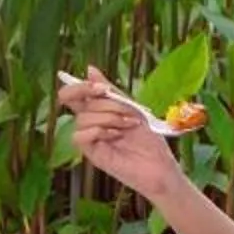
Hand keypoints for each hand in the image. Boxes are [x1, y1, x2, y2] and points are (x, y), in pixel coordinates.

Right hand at [59, 64, 188, 204]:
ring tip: (129, 125)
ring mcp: (90, 139)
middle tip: (125, 108)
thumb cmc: (149, 138)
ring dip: (109, 118)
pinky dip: (99, 131)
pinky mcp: (92, 154)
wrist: (161, 164)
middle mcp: (90, 123)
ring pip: (81, 119)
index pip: (72, 94)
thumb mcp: (131, 107)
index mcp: (97, 111)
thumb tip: (89, 69)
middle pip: (73, 102)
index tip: (102, 88)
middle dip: (104, 102)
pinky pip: (79, 136)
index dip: (80, 86)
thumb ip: (110, 91)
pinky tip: (116, 136)